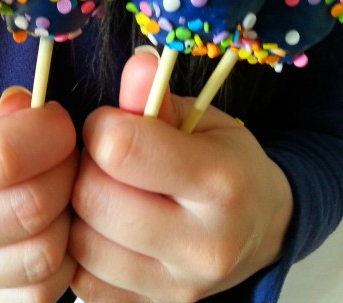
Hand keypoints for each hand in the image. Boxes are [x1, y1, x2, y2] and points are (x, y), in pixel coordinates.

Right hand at [0, 88, 77, 302]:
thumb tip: (32, 108)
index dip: (46, 133)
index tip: (55, 119)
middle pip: (27, 208)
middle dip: (64, 170)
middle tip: (62, 150)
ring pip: (42, 254)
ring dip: (68, 213)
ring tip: (58, 184)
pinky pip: (42, 288)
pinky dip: (63, 254)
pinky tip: (51, 221)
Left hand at [69, 51, 293, 301]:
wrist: (262, 229)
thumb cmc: (227, 164)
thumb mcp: (203, 120)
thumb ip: (160, 95)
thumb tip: (138, 62)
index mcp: (222, 184)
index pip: (121, 149)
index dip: (102, 126)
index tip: (111, 124)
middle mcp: (204, 246)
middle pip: (93, 198)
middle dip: (87, 168)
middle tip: (106, 161)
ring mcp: (178, 287)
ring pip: (82, 242)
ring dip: (80, 211)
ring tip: (107, 192)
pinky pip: (83, 280)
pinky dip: (84, 248)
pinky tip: (106, 227)